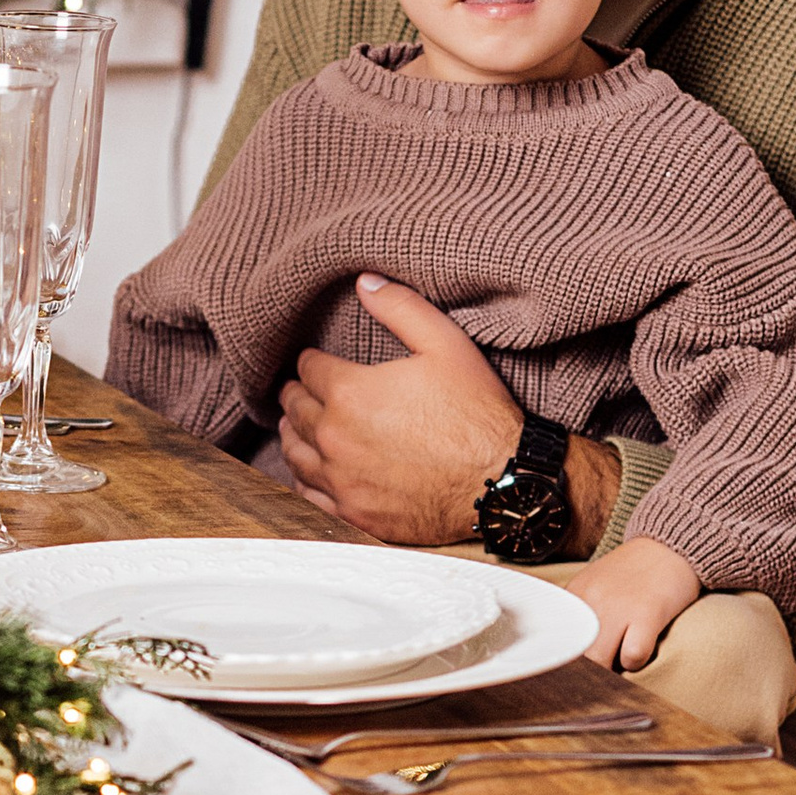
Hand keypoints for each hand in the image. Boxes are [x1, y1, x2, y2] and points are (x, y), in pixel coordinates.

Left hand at [275, 277, 522, 543]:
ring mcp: (342, 480)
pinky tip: (311, 470)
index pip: (309, 369)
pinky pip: (310, 495)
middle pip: (295, 410)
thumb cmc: (478, 413)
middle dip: (296, 395)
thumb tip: (364, 281)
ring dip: (293, 434)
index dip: (311, 361)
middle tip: (297, 390)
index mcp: (350, 392)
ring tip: (296, 426)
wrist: (502, 482)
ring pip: (295, 453)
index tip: (314, 361)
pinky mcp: (354, 513)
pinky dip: (304, 479)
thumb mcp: (447, 344)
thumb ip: (401, 308)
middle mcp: (335, 437)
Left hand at [551, 535, 701, 670]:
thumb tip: (568, 653)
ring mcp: (618, 607)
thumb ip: (579, 612)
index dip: (567, 660)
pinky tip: (642, 644)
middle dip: (589, 668)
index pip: (557, 640)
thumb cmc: (633, 572)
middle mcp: (591, 600)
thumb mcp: (594, 584)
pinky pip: (632, 657)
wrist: (670, 545)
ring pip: (599, 661)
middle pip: (576, 656)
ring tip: (622, 653)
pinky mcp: (647, 614)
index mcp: (575, 594)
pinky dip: (637, 660)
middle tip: (604, 663)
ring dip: (612, 666)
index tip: (576, 667)